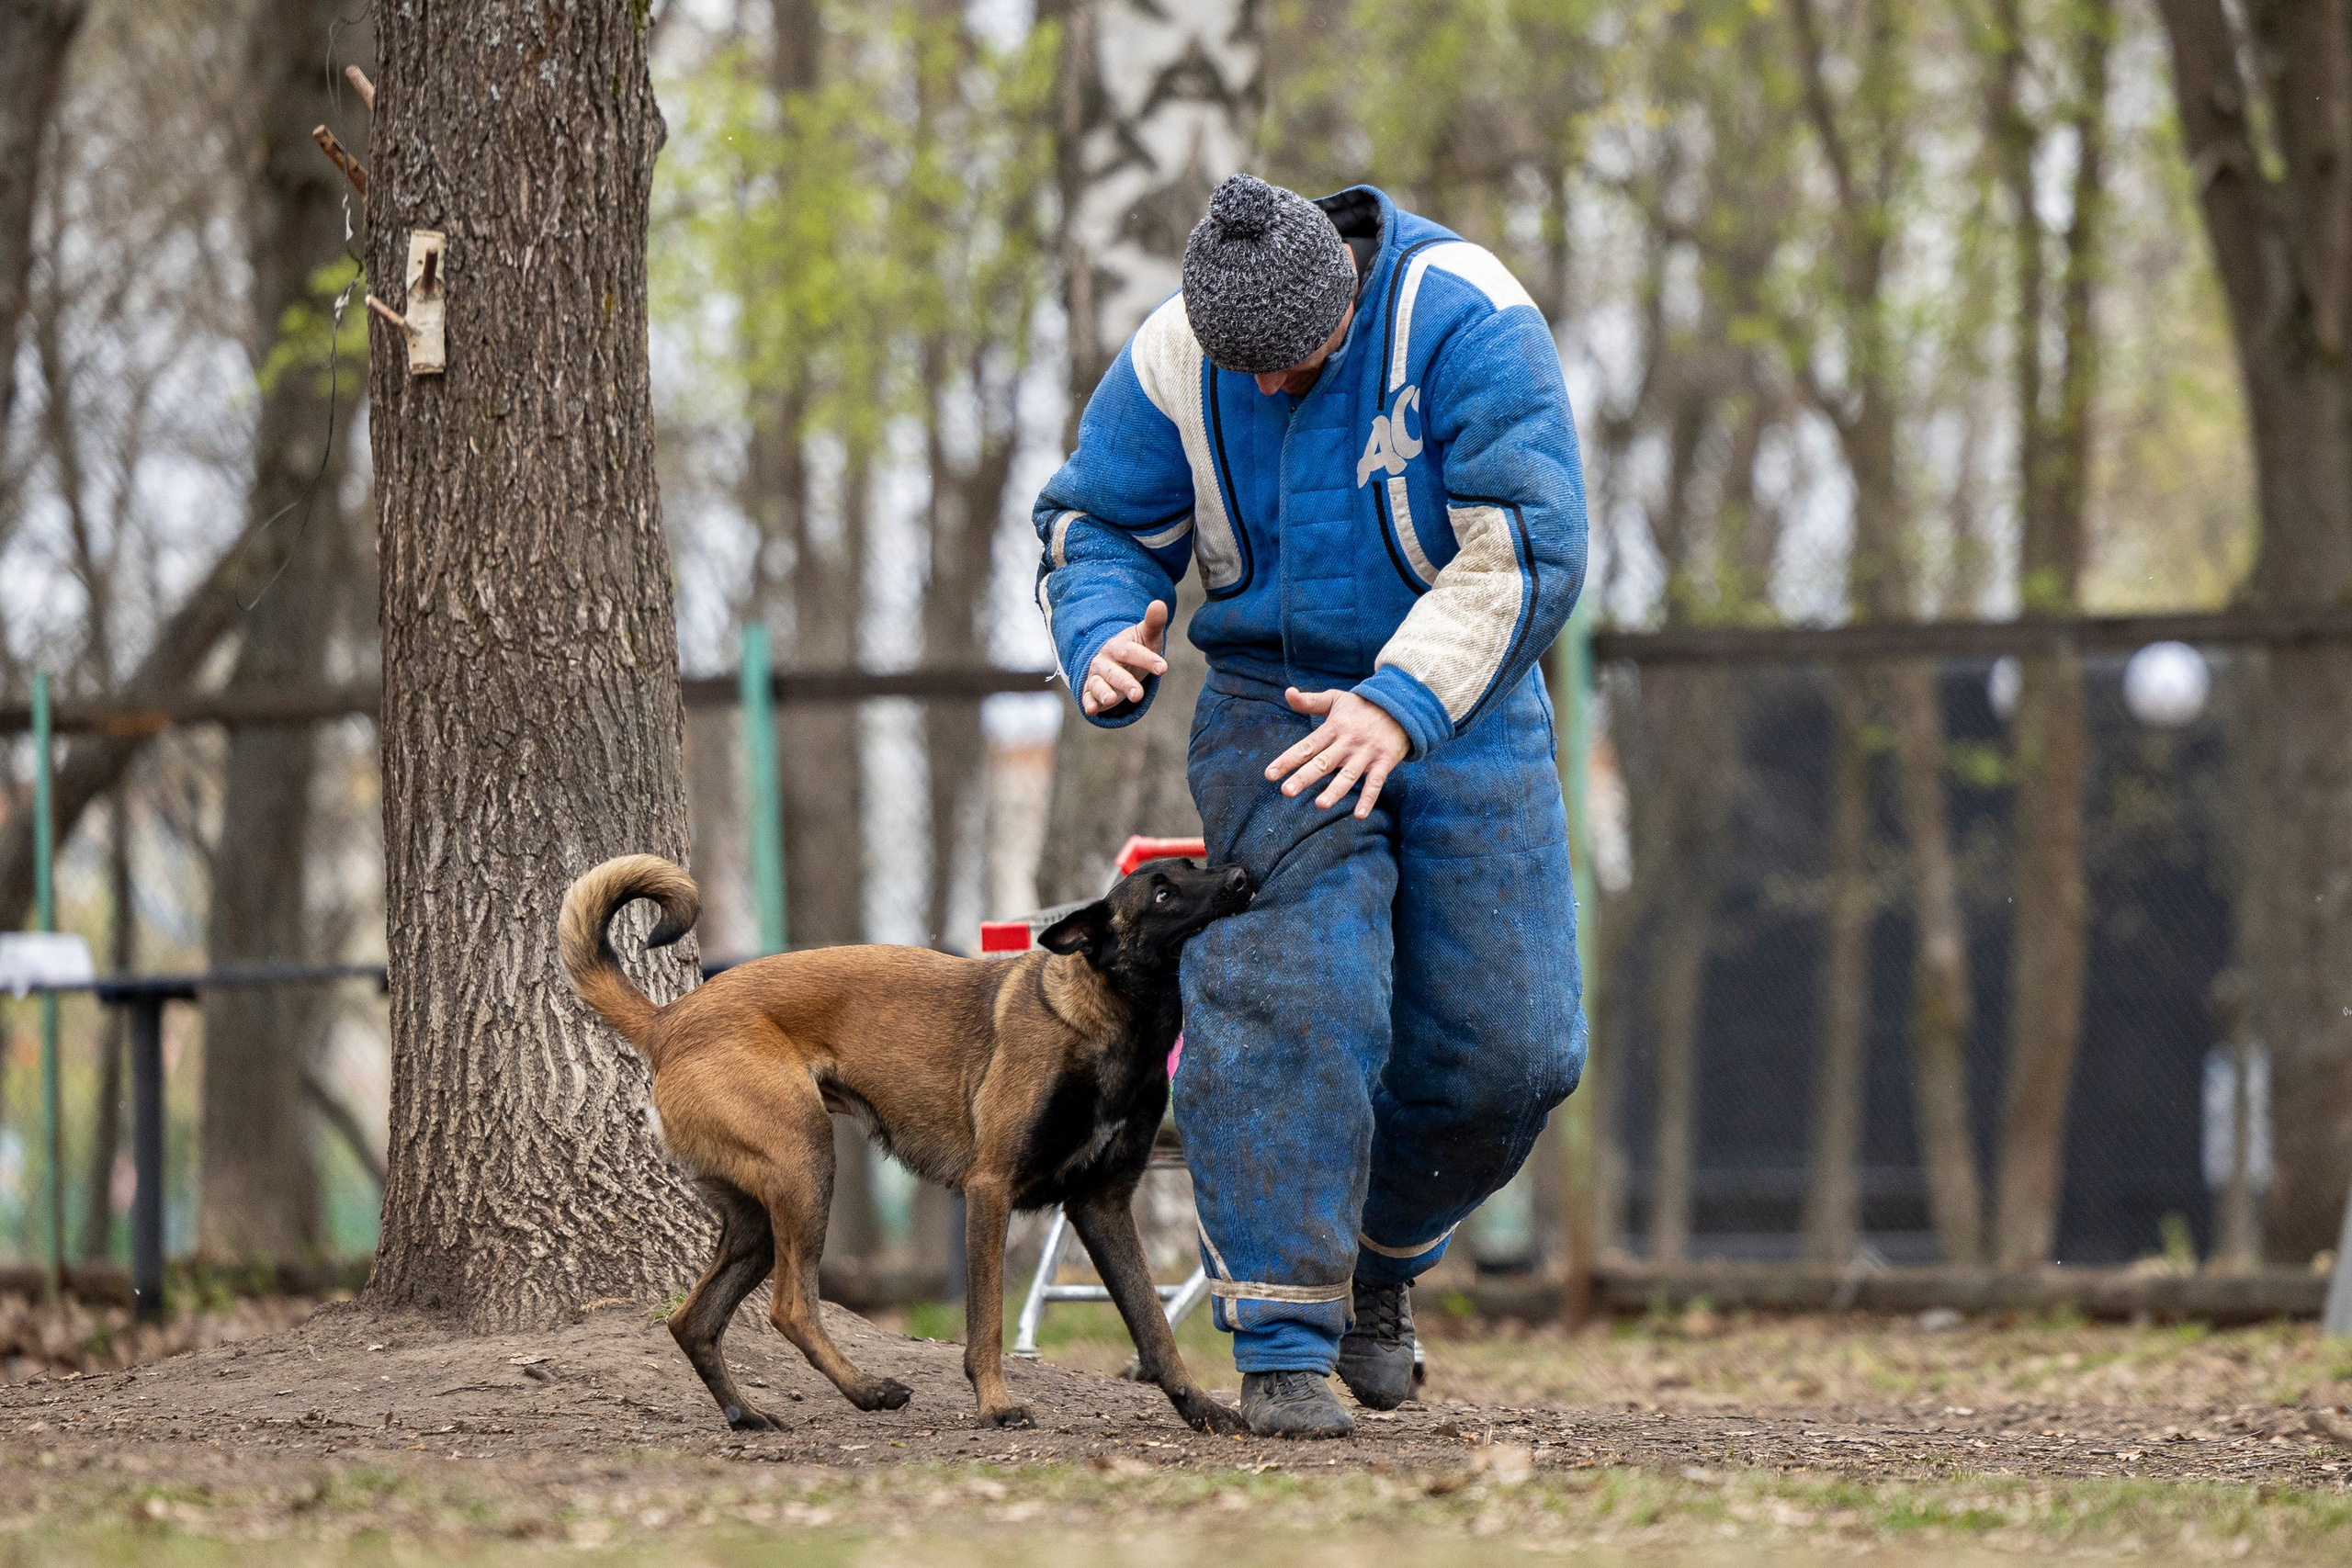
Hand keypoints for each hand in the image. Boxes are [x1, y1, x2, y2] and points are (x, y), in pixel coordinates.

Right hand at [1081, 601, 1169, 715]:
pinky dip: (1089, 703)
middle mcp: (1104, 661)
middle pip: (1114, 672)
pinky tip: (1092, 710)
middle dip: (1125, 683)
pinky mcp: (1091, 691)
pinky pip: (1088, 697)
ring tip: (1111, 700)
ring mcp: (1097, 676)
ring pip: (1099, 685)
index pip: (1131, 652)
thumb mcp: (1146, 636)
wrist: (1116, 659)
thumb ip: (1153, 623)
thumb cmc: (1135, 648)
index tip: (1163, 668)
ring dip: (1104, 693)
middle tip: (1138, 695)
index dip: (1147, 659)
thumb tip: (1159, 604)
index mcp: (1118, 646)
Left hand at [1265, 687, 1408, 818]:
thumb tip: (1288, 692)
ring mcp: (1366, 753)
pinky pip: (1376, 783)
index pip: (1306, 746)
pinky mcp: (1384, 762)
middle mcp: (1348, 742)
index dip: (1287, 760)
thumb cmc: (1362, 706)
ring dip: (1335, 791)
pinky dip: (1368, 799)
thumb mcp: (1335, 698)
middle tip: (1287, 791)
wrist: (1401, 705)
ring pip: (1349, 775)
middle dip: (1305, 777)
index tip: (1269, 774)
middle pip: (1323, 762)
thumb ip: (1310, 701)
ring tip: (1321, 805)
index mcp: (1333, 728)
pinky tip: (1359, 815)